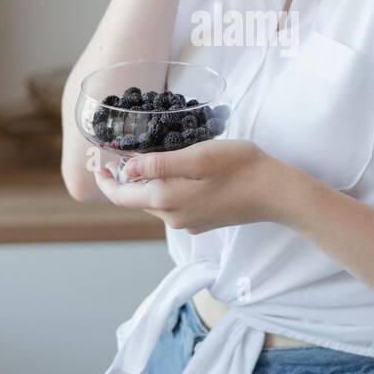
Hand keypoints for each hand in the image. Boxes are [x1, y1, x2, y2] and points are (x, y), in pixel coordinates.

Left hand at [93, 139, 284, 233]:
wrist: (277, 193)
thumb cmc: (240, 167)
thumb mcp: (197, 156)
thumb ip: (159, 164)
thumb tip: (126, 169)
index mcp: (167, 201)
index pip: (120, 196)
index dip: (105, 179)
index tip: (96, 160)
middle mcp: (173, 218)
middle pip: (135, 199)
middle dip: (123, 178)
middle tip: (116, 152)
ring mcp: (188, 222)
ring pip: (154, 201)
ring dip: (145, 182)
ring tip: (144, 156)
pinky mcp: (202, 221)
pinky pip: (173, 204)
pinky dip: (165, 187)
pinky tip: (175, 169)